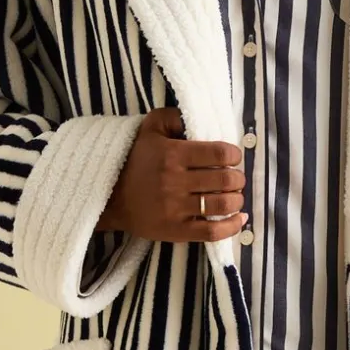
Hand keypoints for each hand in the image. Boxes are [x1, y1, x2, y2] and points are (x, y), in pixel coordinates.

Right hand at [95, 106, 246, 243]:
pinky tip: (239, 219)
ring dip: (237, 200)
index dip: (234, 155)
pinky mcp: (176, 230)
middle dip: (237, 178)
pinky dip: (232, 226)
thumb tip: (198, 119)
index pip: (219, 154)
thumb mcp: (149, 129)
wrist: (110, 198)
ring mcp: (176, 208)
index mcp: (172, 154)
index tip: (233, 158)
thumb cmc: (135, 161)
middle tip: (234, 178)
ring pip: (223, 205)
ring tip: (234, 196)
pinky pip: (212, 232)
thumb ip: (174, 117)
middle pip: (226, 180)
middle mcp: (175, 181)